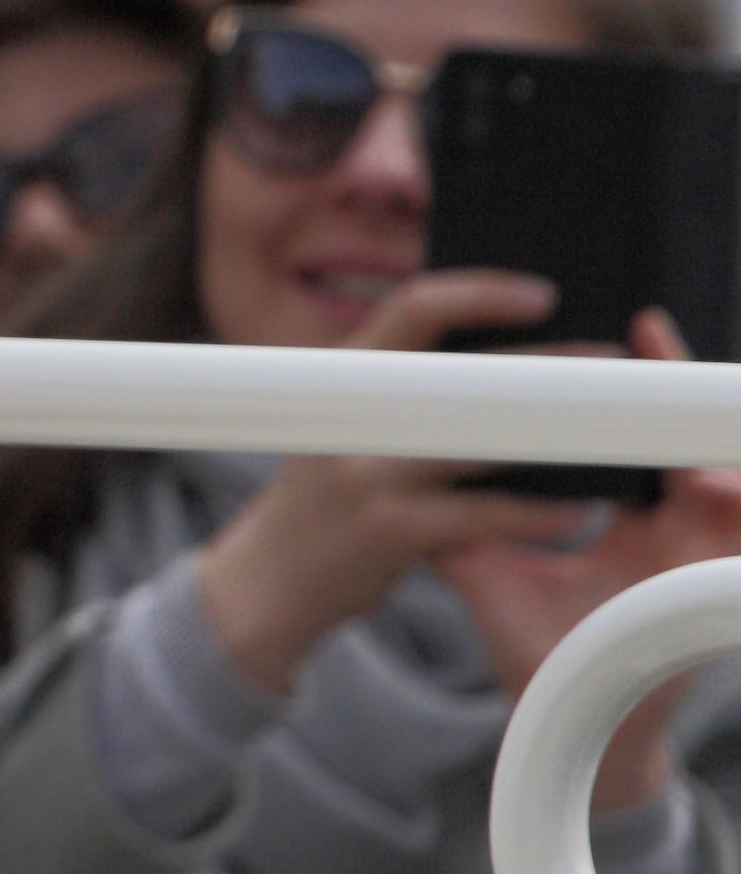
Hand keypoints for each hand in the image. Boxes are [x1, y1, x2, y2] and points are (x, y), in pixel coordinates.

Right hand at [192, 270, 562, 696]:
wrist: (267, 580)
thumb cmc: (326, 500)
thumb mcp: (341, 425)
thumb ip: (398, 394)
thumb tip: (500, 366)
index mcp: (341, 378)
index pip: (413, 308)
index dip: (480, 293)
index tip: (541, 294)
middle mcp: (351, 415)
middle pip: (463, 372)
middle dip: (544, 363)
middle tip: (605, 358)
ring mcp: (368, 471)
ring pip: (480, 440)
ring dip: (553, 435)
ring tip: (604, 432)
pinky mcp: (389, 528)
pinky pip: (483, 514)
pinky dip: (535, 514)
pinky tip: (571, 511)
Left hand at [431, 312, 740, 813]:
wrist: (569, 731)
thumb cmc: (535, 654)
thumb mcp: (488, 573)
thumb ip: (462, 514)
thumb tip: (404, 453)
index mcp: (621, 518)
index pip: (622, 437)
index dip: (610, 391)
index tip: (581, 336)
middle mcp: (665, 527)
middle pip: (677, 438)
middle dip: (669, 383)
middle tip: (646, 329)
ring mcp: (695, 551)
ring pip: (721, 467)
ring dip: (702, 425)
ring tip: (676, 382)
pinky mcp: (716, 578)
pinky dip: (732, 487)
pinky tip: (708, 469)